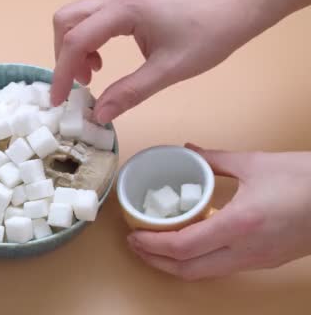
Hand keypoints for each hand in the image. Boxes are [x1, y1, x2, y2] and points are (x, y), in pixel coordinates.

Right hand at [50, 0, 310, 123]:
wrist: (241, 3)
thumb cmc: (211, 33)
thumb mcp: (170, 70)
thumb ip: (130, 93)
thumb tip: (98, 115)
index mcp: (124, 10)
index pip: (75, 42)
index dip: (62, 74)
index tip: (60, 101)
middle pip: (66, 20)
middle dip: (64, 55)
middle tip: (81, 84)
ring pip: (77, 15)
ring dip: (75, 45)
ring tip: (95, 72)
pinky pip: (92, 14)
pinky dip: (88, 37)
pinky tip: (106, 57)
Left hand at [127, 143, 310, 280]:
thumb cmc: (306, 178)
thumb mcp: (255, 163)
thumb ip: (215, 159)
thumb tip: (188, 151)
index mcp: (239, 223)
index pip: (183, 247)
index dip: (152, 245)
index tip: (133, 235)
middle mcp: (246, 250)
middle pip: (188, 270)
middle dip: (156, 261)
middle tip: (135, 245)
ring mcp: (256, 260)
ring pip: (205, 273)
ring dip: (175, 264)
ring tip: (155, 246)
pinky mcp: (265, 261)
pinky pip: (221, 268)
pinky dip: (197, 261)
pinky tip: (188, 244)